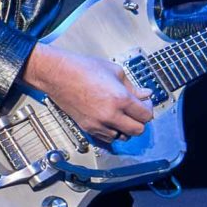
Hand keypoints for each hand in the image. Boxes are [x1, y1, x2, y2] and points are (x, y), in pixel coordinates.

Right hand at [23, 42, 155, 142]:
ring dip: (126, 128)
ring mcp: (98, 124)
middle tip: (137, 111)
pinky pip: (108, 138)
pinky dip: (113, 132)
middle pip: (138, 130)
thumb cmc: (83, 68)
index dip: (149, 108)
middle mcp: (110, 115)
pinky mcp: (88, 128)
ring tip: (122, 116)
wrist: (58, 74)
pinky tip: (110, 120)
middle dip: (140, 121)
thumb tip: (145, 94)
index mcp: (120, 99)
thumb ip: (133, 87)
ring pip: (123, 137)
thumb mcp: (115, 71)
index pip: (146, 115)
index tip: (145, 102)